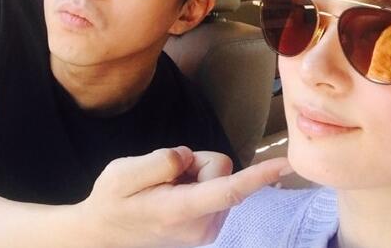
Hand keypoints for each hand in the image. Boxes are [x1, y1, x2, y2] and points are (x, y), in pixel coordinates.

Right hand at [75, 147, 290, 247]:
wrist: (103, 233)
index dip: (259, 175)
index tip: (286, 164)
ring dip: (194, 174)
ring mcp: (207, 230)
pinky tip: (173, 195)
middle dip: (195, 163)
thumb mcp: (122, 173)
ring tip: (164, 189)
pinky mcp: (209, 227)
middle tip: (162, 177)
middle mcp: (202, 226)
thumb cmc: (111, 200)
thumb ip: (161, 161)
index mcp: (180, 212)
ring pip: (218, 176)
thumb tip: (189, 158)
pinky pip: (215, 186)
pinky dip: (196, 184)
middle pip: (220, 169)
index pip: (228, 190)